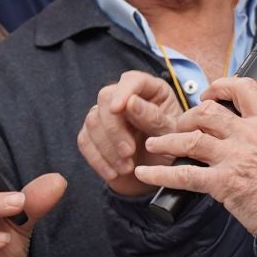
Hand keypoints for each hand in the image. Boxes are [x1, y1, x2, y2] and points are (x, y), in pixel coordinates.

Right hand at [77, 71, 183, 197]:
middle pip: (106, 98)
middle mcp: (126, 97)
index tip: (117, 109)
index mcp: (151, 90)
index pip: (132, 80)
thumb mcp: (171, 135)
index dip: (123, 91)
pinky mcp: (93, 134)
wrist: (158, 176)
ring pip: (93, 121)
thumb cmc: (171, 150)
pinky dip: (97, 159)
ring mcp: (106, 114)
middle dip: (114, 129)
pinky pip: (85, 141)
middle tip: (129, 152)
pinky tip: (113, 173)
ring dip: (108, 148)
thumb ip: (154, 118)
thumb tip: (130, 102)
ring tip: (126, 168)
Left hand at [132, 75, 256, 231]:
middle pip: (208, 113)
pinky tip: (145, 174)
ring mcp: (235, 158)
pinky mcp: (223, 183)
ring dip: (167, 141)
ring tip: (154, 145)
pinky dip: (160, 174)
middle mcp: (250, 136)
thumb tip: (255, 132)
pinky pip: (184, 175)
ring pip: (190, 139)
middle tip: (179, 126)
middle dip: (187, 118)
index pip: (244, 90)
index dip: (221, 87)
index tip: (208, 94)